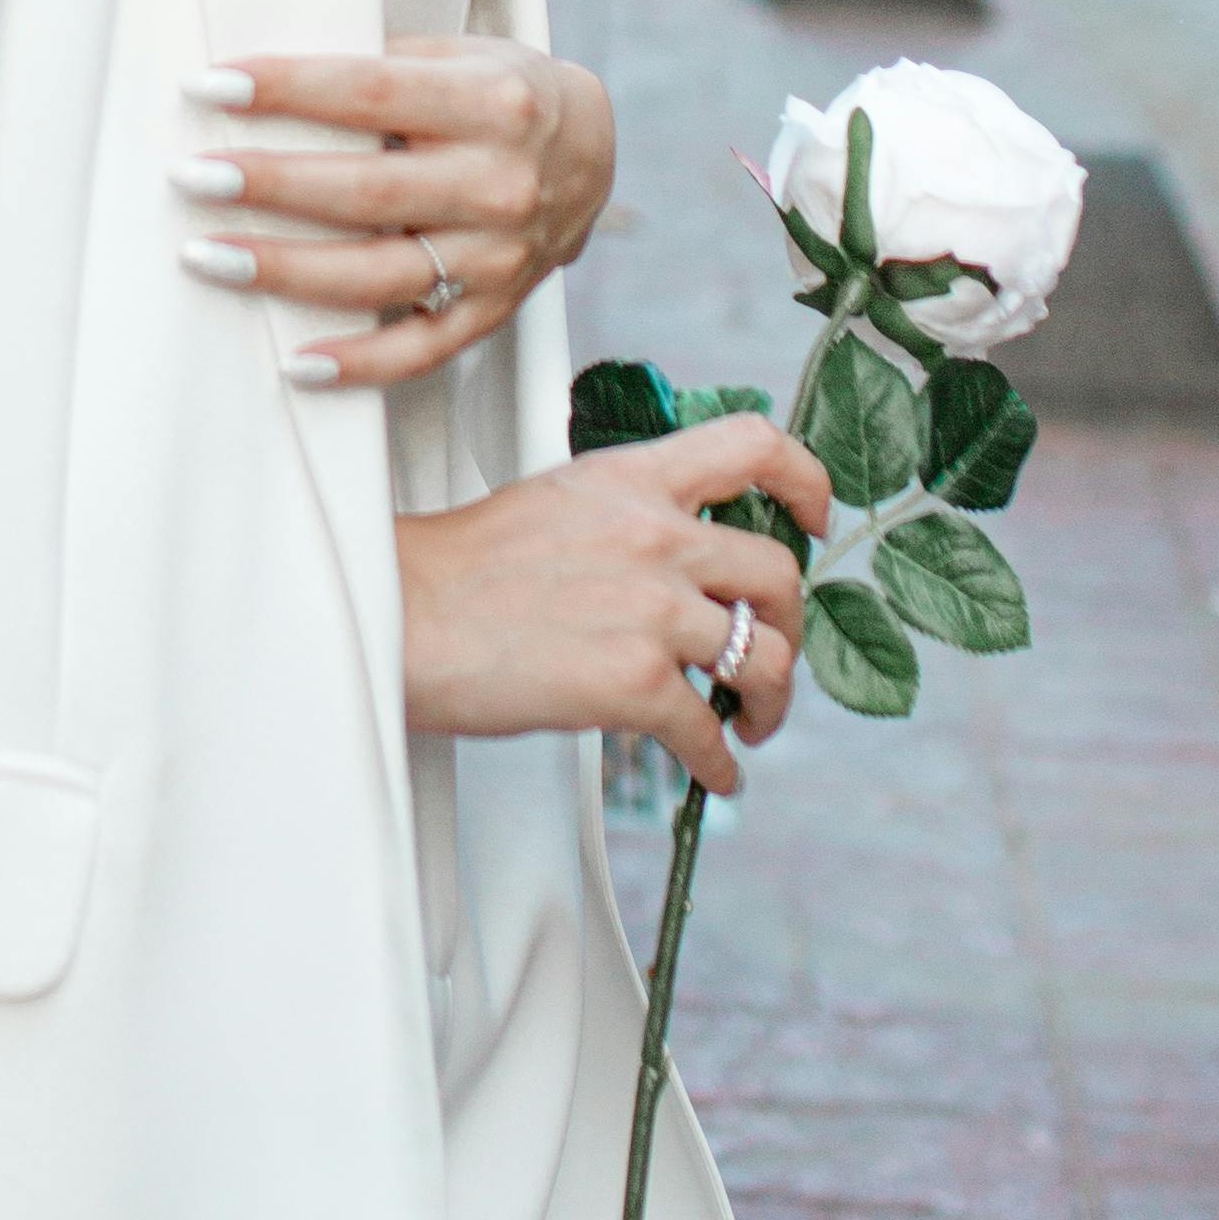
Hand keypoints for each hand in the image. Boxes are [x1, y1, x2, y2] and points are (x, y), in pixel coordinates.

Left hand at [177, 38, 615, 383]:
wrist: (593, 152)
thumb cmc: (498, 91)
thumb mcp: (458, 54)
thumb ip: (382, 67)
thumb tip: (263, 82)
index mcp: (490, 102)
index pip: (370, 92)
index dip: (287, 88)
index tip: (210, 85)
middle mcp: (498, 183)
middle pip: (365, 190)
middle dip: (269, 184)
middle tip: (190, 175)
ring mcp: (499, 256)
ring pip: (379, 275)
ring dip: (285, 270)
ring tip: (205, 256)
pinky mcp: (494, 309)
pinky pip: (421, 350)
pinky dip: (359, 364)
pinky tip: (294, 362)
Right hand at [393, 419, 828, 794]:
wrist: (402, 617)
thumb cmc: (460, 571)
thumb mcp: (557, 503)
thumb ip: (626, 517)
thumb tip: (673, 565)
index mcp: (634, 480)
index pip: (753, 445)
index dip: (806, 480)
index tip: (816, 518)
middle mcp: (657, 535)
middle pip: (779, 572)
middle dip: (792, 624)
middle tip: (775, 655)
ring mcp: (653, 609)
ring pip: (767, 658)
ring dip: (772, 703)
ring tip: (752, 723)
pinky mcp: (636, 682)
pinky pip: (712, 732)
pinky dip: (723, 764)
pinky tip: (715, 775)